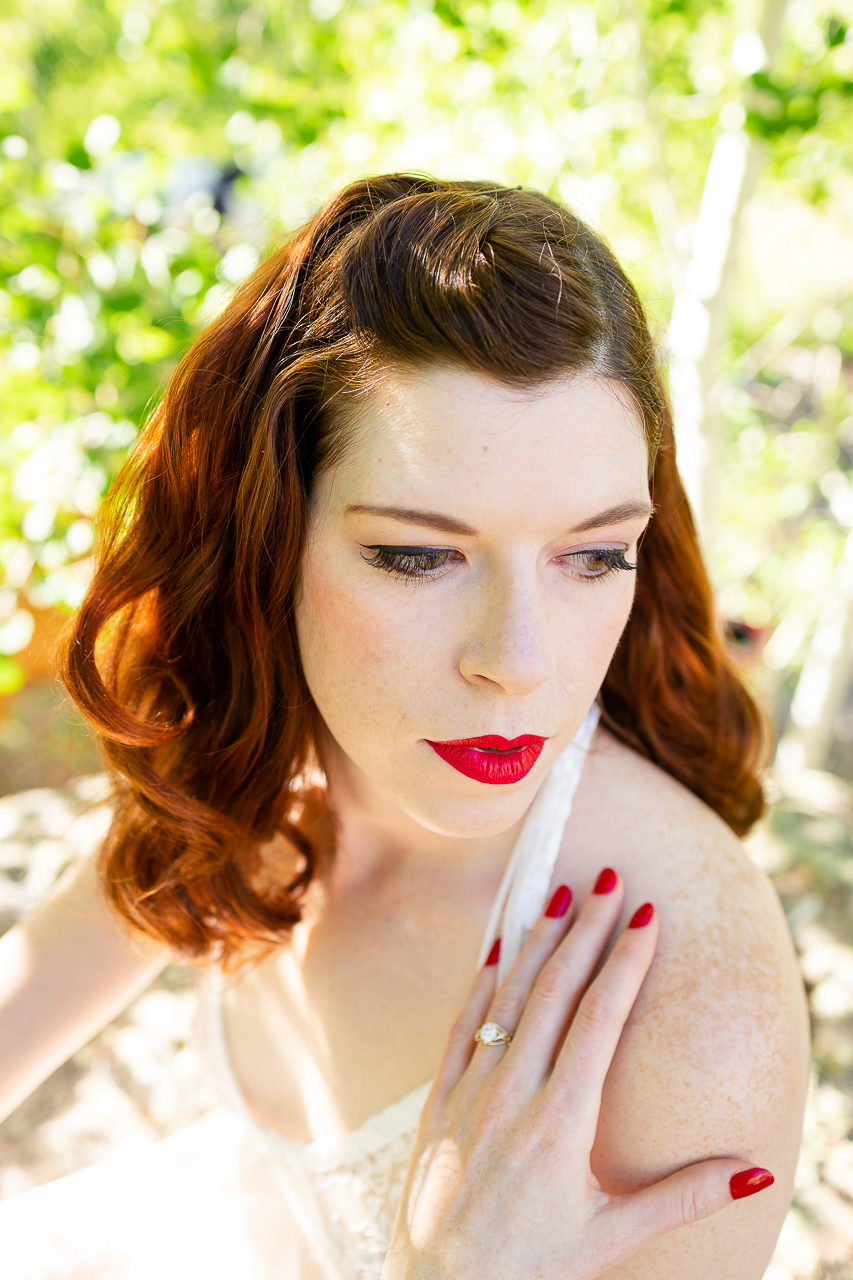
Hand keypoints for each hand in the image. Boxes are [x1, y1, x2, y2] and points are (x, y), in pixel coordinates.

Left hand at [382, 871, 773, 1279]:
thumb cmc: (529, 1267)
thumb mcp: (612, 1234)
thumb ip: (684, 1197)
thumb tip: (754, 1171)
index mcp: (561, 1118)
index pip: (600, 1016)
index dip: (626, 960)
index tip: (645, 915)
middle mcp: (513, 1089)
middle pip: (557, 989)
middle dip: (587, 930)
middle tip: (609, 880)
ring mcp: (471, 1087)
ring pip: (509, 994)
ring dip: (539, 940)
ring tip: (561, 893)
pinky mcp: (440, 1095)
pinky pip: (464, 1021)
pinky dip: (485, 979)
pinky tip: (499, 946)